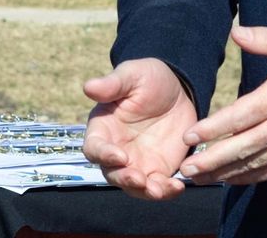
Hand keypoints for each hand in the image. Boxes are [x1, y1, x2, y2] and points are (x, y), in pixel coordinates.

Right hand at [83, 58, 197, 199]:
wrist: (178, 89)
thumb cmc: (148, 78)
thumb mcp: (132, 75)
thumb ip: (112, 84)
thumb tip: (88, 87)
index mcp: (104, 128)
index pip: (94, 148)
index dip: (104, 155)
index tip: (120, 156)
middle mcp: (116, 150)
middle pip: (112, 174)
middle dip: (124, 179)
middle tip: (140, 179)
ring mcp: (137, 162)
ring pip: (134, 187)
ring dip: (144, 191)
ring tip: (159, 190)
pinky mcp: (158, 169)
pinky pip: (159, 187)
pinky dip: (166, 191)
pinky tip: (178, 186)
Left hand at [178, 25, 266, 185]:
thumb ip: (266, 39)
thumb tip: (236, 33)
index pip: (238, 117)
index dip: (212, 129)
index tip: (190, 136)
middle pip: (241, 148)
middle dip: (211, 161)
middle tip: (186, 170)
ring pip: (255, 164)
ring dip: (226, 173)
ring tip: (201, 179)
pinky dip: (253, 178)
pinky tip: (235, 180)